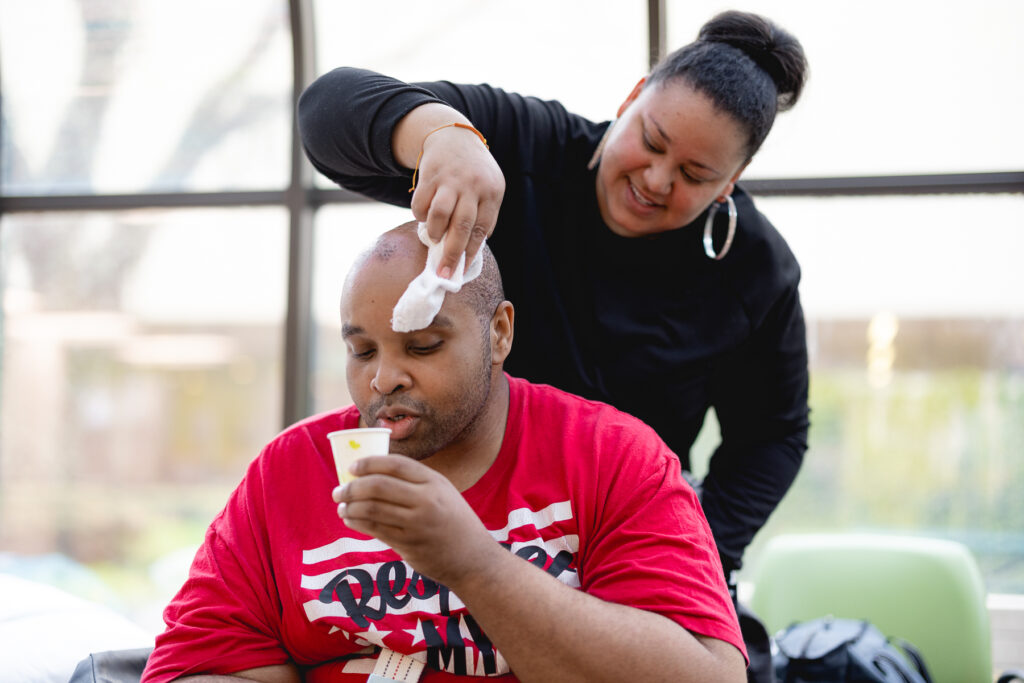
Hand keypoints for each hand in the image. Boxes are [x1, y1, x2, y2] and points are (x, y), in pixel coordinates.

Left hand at [332, 455, 501, 586]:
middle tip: (339, 490)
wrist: (474, 558)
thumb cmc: (453, 522)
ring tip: (342, 506)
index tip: (352, 467)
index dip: (370, 463)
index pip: (396, 464)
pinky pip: (375, 529)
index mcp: (435, 481)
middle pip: (379, 486)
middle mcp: (427, 500)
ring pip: (373, 509)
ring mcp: (417, 523)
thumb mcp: (443, 493)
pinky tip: (351, 519)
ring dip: (351, 506)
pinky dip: (358, 522)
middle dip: (353, 487)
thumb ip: (415, 482)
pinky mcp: (409, 544)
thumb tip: (373, 473)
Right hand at [409, 125, 504, 278]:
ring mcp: (451, 179)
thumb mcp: (488, 188)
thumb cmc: (473, 173)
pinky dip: (421, 216)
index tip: (461, 270)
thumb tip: (468, 253)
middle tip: (443, 273)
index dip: (471, 252)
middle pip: (462, 227)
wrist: (453, 137)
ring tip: (435, 238)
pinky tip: (425, 216)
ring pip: (440, 215)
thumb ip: (482, 216)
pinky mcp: (430, 175)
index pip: (482, 229)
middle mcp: (473, 185)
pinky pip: (421, 204)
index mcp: (492, 192)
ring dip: (435, 233)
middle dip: (452, 254)